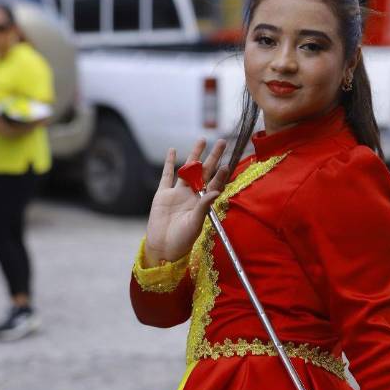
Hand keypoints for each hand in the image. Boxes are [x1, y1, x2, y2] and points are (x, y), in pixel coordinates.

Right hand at [144, 139, 228, 265]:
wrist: (163, 248)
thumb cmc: (182, 240)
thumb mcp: (195, 224)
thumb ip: (204, 206)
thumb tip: (216, 190)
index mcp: (203, 202)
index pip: (214, 183)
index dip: (221, 174)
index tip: (227, 163)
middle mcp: (192, 195)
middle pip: (205, 171)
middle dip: (213, 157)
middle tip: (222, 142)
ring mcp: (178, 193)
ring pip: (188, 169)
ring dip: (195, 154)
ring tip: (202, 140)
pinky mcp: (163, 194)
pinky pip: (166, 175)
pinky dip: (169, 162)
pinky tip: (172, 150)